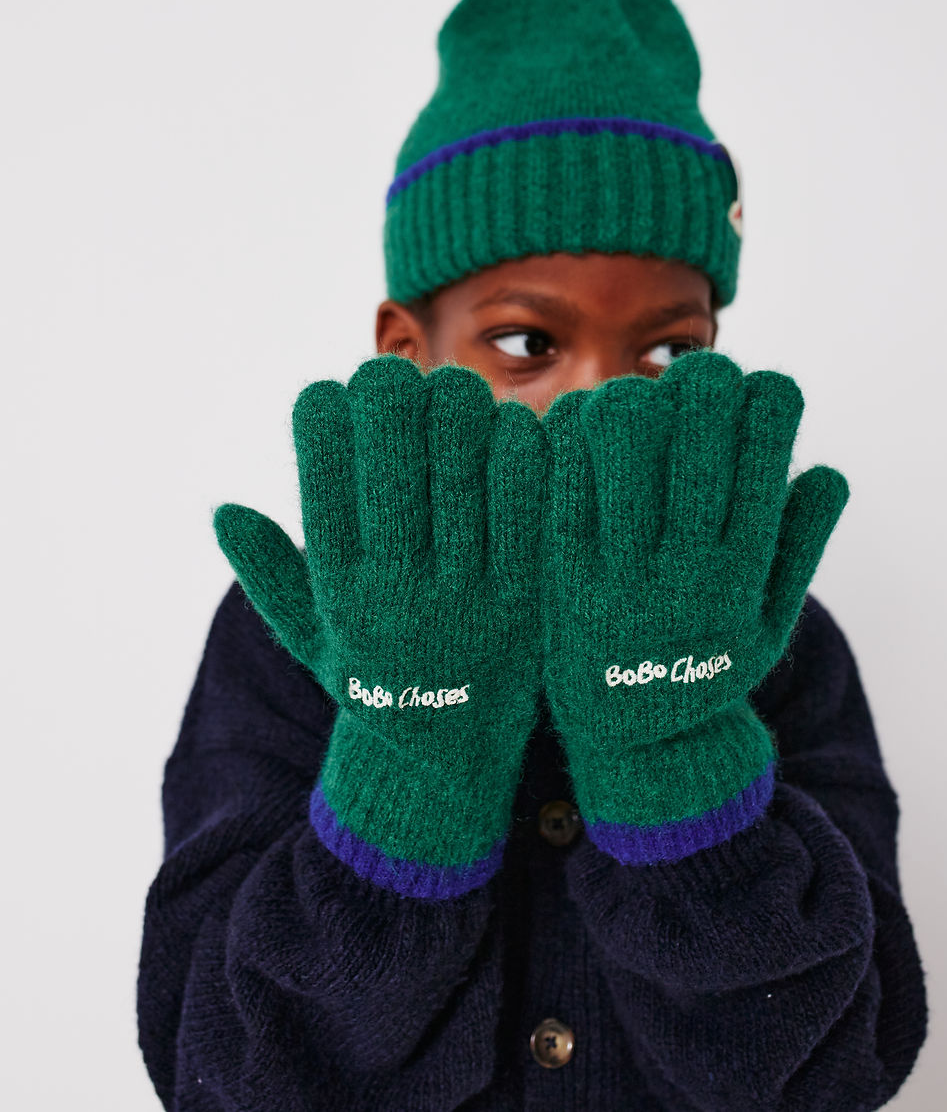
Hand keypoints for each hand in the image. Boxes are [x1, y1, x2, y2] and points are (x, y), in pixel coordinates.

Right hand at [214, 355, 546, 895]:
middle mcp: (395, 596)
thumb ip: (270, 576)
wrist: (447, 771)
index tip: (332, 391)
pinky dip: (517, 455)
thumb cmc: (373, 688)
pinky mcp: (524, 605)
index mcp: (338, 597)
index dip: (324, 423)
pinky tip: (509, 424)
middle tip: (394, 373)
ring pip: (462, 473)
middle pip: (392, 465)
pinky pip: (524, 509)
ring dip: (455, 413)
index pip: (320, 484)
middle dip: (389, 401)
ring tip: (453, 389)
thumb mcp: (310, 644)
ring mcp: (463, 600)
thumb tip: (223, 510)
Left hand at [542, 349, 848, 861]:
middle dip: (705, 391)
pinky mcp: (565, 577)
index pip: (764, 469)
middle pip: (697, 449)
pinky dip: (573, 439)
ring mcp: (622, 574)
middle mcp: (685, 573)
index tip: (760, 385)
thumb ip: (800, 547)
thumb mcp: (770, 624)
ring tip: (637, 395)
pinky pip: (566, 486)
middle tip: (701, 369)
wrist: (635, 747)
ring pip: (626, 454)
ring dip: (637, 404)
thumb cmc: (709, 670)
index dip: (766, 410)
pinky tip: (582, 414)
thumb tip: (827, 471)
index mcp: (741, 578)